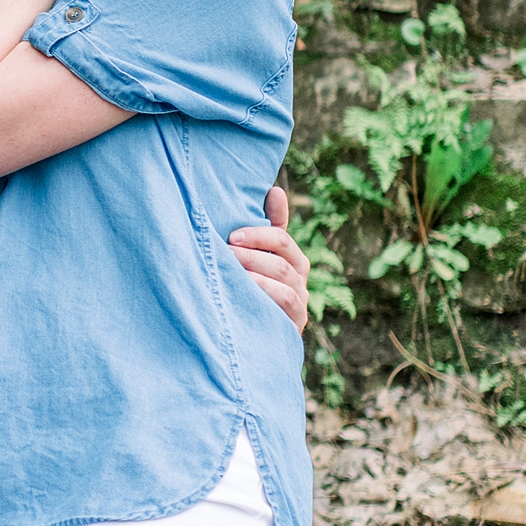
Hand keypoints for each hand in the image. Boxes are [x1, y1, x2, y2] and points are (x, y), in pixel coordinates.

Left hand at [229, 185, 310, 333]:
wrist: (258, 336)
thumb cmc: (255, 286)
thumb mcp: (260, 255)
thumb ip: (268, 226)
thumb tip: (275, 190)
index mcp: (293, 258)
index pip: (281, 237)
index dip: (258, 233)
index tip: (231, 235)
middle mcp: (300, 279)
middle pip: (281, 259)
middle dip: (251, 253)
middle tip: (225, 251)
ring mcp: (300, 302)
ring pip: (283, 281)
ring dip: (255, 272)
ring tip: (230, 268)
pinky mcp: (295, 323)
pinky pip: (285, 303)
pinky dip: (264, 292)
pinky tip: (242, 289)